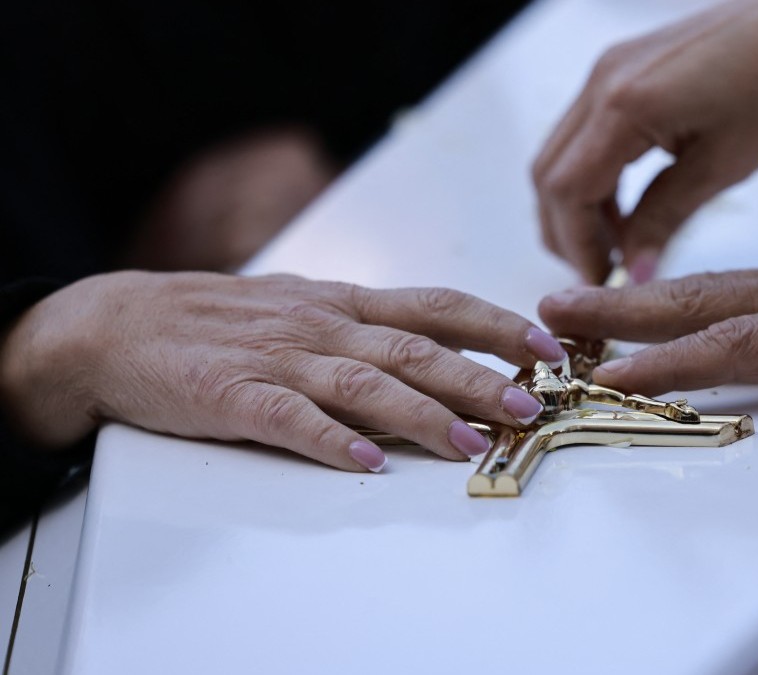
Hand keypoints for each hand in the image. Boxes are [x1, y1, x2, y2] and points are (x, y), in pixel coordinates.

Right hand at [0, 271, 567, 470]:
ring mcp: (276, 359)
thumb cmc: (224, 320)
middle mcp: (321, 326)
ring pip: (362, 384)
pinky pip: (287, 418)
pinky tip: (364, 462)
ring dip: (421, 416)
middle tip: (529, 408)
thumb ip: (369, 328)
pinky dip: (328, 440)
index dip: (495, 325)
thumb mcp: (305, 307)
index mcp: (343, 303)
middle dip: (478, 379)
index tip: (546, 347)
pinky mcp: (231, 395)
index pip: (435, 306)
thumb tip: (445, 351)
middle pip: (413, 349)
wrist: (117, 324)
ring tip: (469, 444)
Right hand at [532, 0, 757, 283]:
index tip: (598, 283)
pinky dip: (590, 177)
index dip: (577, 246)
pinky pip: (580, 135)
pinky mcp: (617, 73)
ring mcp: (604, 74)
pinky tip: (625, 205)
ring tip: (619, 244)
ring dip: (576, 207)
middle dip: (567, 232)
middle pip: (548, 175)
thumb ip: (663, 221)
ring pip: (558, 156)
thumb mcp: (718, 168)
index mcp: (625, 105)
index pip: (567, 191)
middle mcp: (602, 82)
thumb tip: (633, 273)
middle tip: (601, 272)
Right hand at [538, 216, 757, 430]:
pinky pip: (733, 283)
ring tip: (588, 300)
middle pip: (698, 301)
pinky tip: (672, 302)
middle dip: (621, 308)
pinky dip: (684, 291)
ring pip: (709, 286)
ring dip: (642, 295)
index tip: (612, 375)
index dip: (669, 363)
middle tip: (557, 307)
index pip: (736, 344)